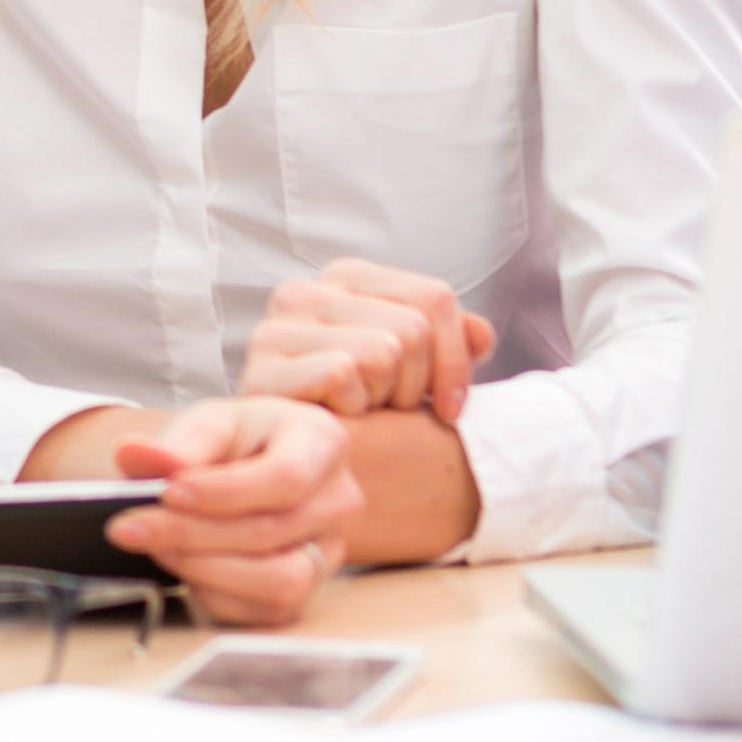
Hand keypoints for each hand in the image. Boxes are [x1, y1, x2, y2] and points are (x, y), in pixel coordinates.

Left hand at [99, 397, 364, 626]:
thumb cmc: (234, 441)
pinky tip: (181, 567)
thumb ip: (176, 443)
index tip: (168, 492)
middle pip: (270, 532)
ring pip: (276, 582)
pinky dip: (214, 594)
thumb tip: (131, 455)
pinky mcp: (306, 591)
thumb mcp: (207, 425)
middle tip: (130, 526)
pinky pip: (263, 612)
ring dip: (204, 569)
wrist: (247, 468)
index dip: (224, 493)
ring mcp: (328, 552)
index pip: (285, 478)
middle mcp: (338, 501)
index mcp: (322, 443)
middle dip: (191, 533)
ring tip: (155, 546)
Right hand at [241, 258, 497, 422]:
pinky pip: (341, 373)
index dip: (455, 360)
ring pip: (381, 351)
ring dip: (381, 399)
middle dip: (415, 385)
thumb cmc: (353, 414)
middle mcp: (305, 292)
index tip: (451, 406)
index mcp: (344, 279)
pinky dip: (350, 408)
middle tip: (389, 409)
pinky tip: (334, 421)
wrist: (285, 462)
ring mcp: (275, 329)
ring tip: (360, 413)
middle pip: (412, 328)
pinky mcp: (260, 369)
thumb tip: (482, 335)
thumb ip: (448, 346)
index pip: (433, 297)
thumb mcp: (411, 373)